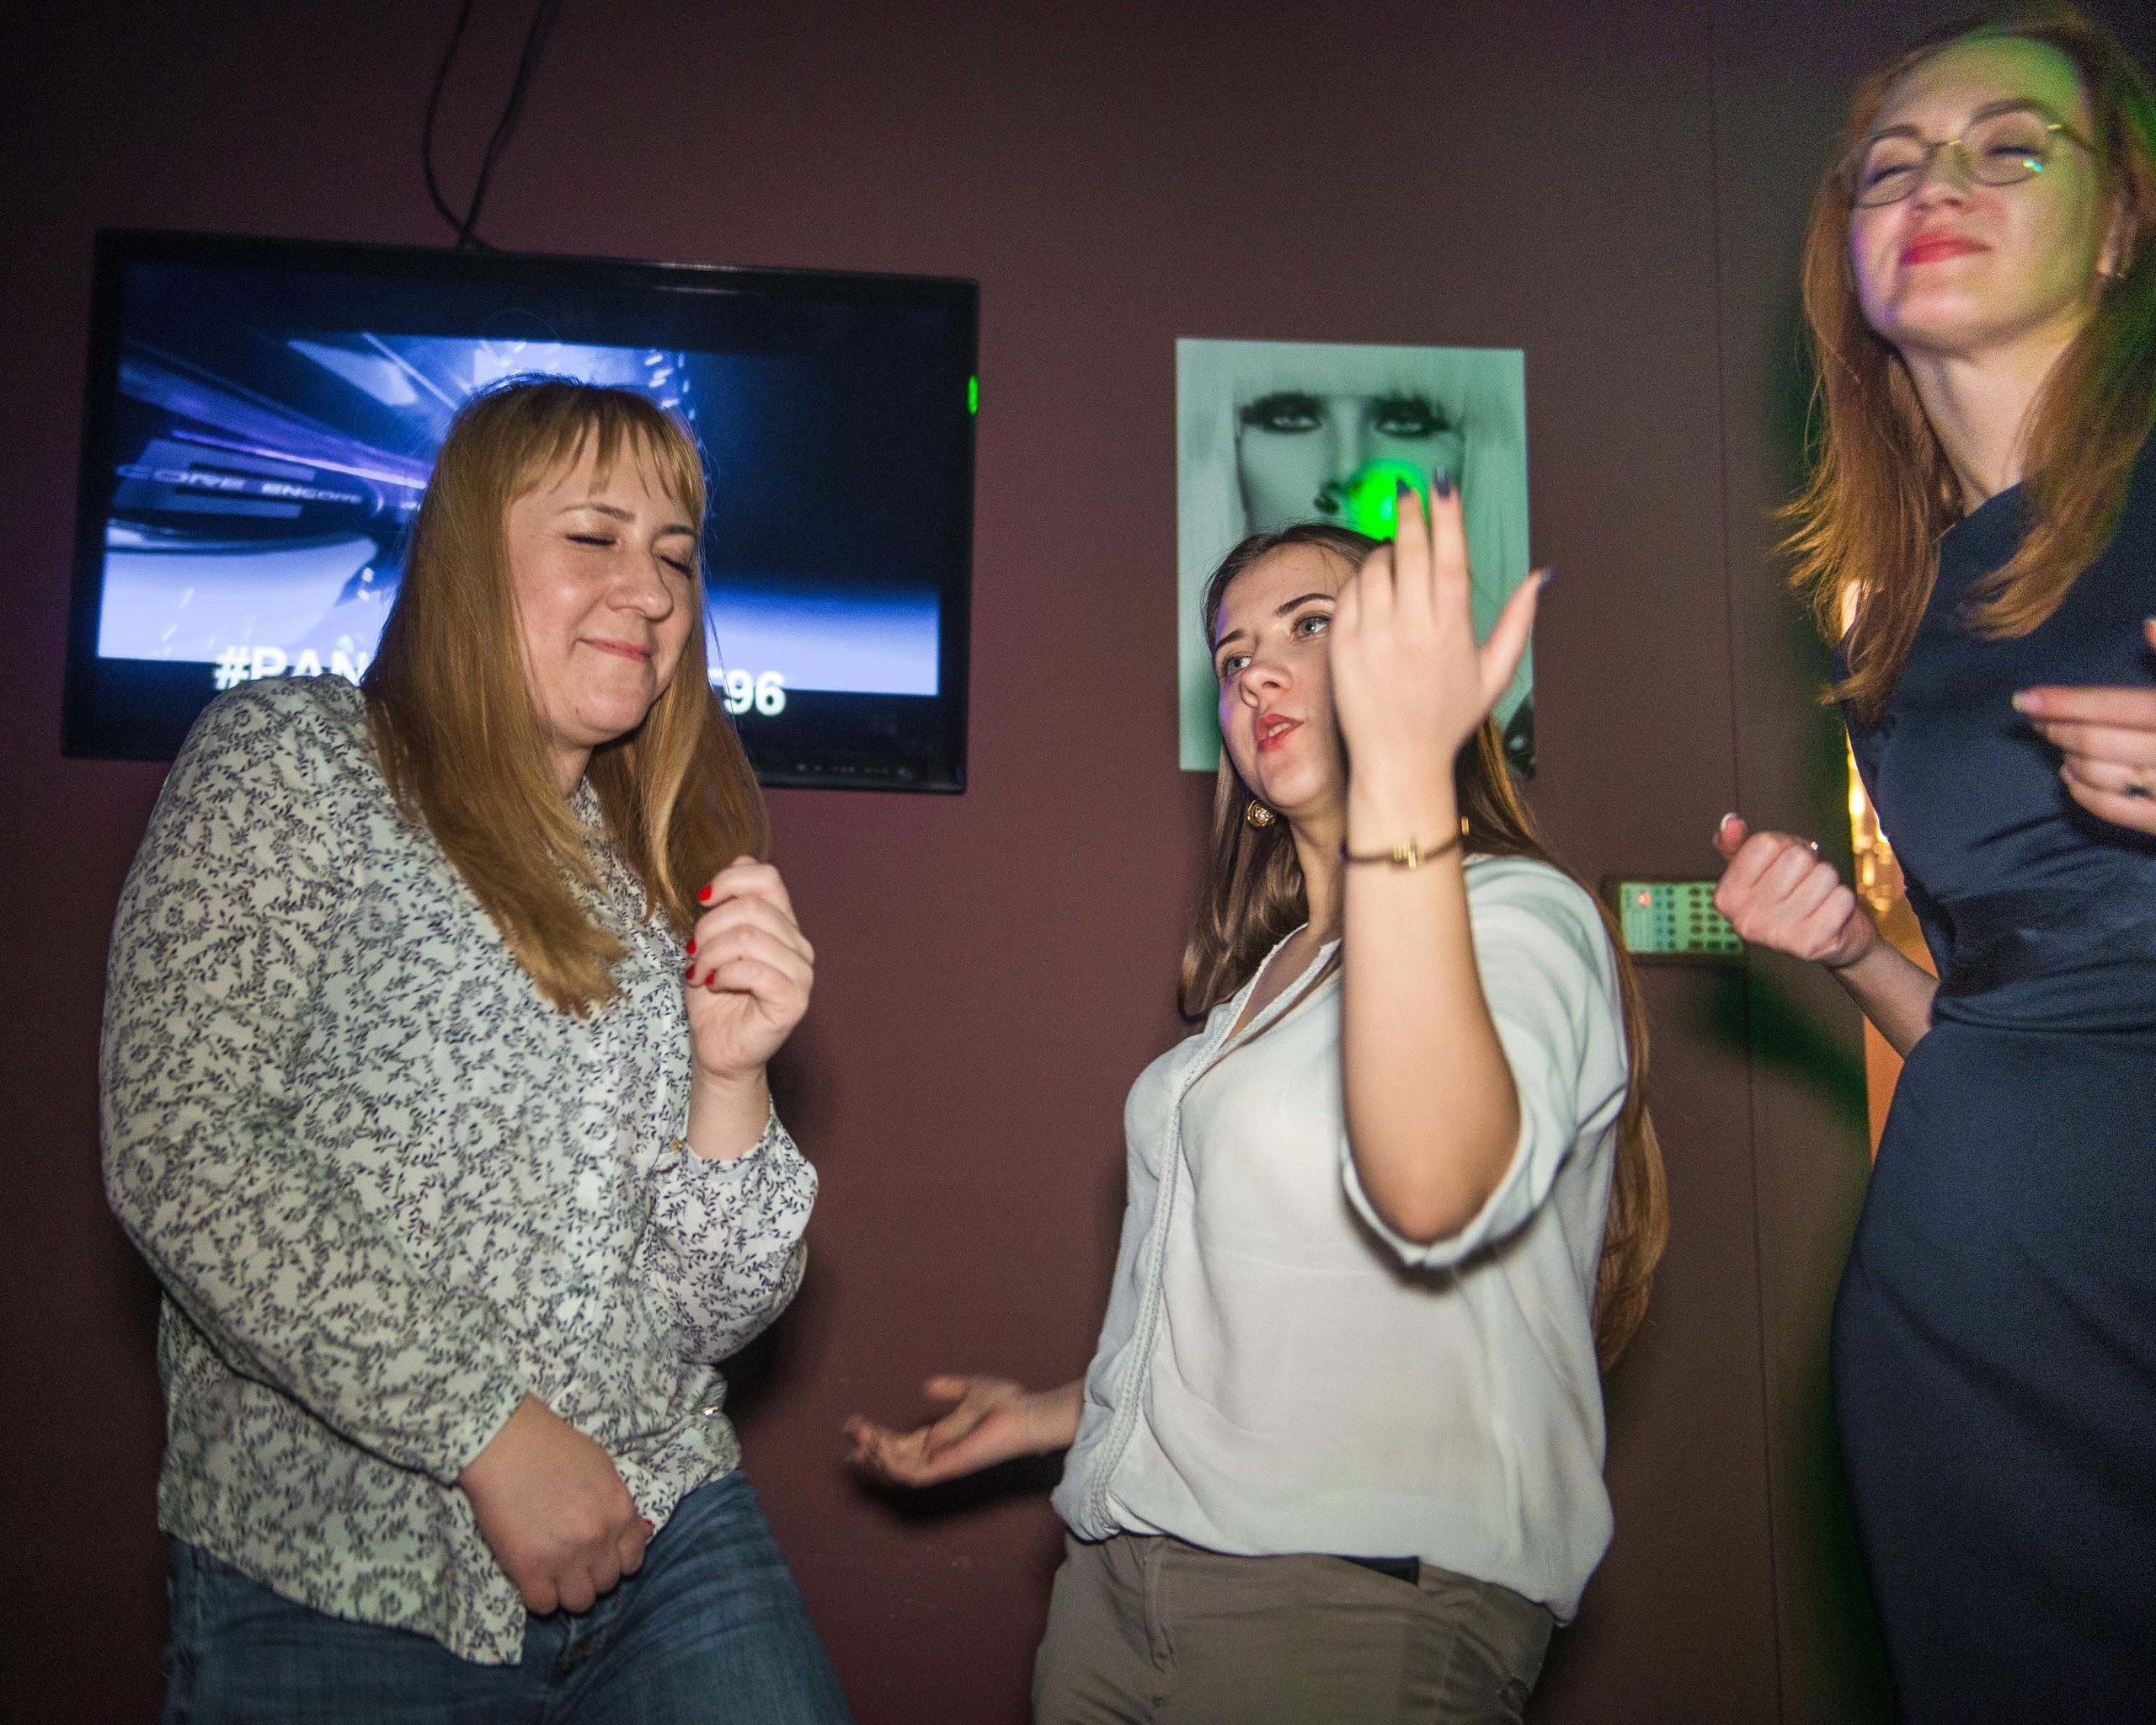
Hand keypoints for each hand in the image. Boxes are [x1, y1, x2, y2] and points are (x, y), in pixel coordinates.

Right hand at [458, 1395, 645, 1615]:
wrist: (507, 1445)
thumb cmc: (555, 1448)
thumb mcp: (603, 1469)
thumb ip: (620, 1505)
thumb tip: (638, 1532)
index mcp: (620, 1512)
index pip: (633, 1560)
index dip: (615, 1559)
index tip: (599, 1554)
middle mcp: (599, 1539)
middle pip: (606, 1583)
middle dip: (591, 1573)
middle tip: (571, 1558)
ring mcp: (566, 1558)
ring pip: (579, 1602)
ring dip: (567, 1590)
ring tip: (552, 1571)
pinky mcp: (530, 1570)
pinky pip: (543, 1605)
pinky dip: (539, 1595)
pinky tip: (532, 1576)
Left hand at [684, 858, 814, 1086]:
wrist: (717, 1049)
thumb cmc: (714, 999)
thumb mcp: (711, 941)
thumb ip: (727, 903)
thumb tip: (742, 856)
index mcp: (782, 925)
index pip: (767, 878)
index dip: (730, 880)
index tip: (701, 899)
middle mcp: (798, 945)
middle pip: (753, 908)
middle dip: (710, 927)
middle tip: (693, 952)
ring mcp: (801, 973)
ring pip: (750, 938)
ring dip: (712, 954)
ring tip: (700, 973)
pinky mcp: (794, 1000)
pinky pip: (756, 971)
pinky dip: (725, 975)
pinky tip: (715, 985)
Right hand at [843, 1376, 1062, 1487]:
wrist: (1026, 1412)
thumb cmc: (1007, 1403)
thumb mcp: (970, 1389)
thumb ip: (948, 1388)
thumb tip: (926, 1385)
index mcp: (941, 1437)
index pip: (901, 1444)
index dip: (876, 1439)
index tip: (854, 1428)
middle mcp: (939, 1453)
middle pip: (894, 1456)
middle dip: (869, 1445)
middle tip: (849, 1427)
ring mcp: (942, 1463)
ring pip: (898, 1468)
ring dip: (876, 1453)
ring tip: (862, 1432)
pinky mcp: (948, 1468)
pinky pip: (913, 1474)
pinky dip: (893, 1462)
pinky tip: (879, 1443)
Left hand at [1329, 480, 1542, 817]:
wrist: (1399, 760)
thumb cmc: (1449, 718)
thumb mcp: (1494, 673)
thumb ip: (1518, 621)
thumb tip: (1542, 575)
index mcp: (1452, 630)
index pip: (1451, 558)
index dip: (1448, 518)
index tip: (1443, 486)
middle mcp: (1412, 628)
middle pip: (1411, 552)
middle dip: (1411, 515)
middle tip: (1410, 491)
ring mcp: (1373, 636)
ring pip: (1376, 568)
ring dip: (1386, 552)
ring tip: (1395, 558)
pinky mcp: (1343, 646)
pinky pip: (1350, 593)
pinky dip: (1361, 581)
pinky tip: (1373, 587)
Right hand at [1712, 815, 1876, 967]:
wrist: (1826, 941)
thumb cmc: (1789, 896)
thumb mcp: (1757, 871)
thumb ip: (1738, 844)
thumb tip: (1730, 821)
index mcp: (1727, 897)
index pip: (1766, 843)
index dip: (1784, 844)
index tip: (1784, 864)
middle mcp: (1746, 919)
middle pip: (1797, 857)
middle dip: (1809, 863)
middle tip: (1804, 883)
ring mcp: (1777, 935)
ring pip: (1824, 875)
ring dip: (1828, 882)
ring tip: (1818, 899)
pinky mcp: (1812, 944)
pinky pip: (1842, 897)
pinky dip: (1843, 901)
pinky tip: (1830, 914)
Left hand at [2015, 623, 2155, 836]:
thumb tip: (2147, 624)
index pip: (2113, 706)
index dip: (2064, 702)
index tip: (2024, 698)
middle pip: (2096, 741)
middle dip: (2058, 728)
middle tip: (2038, 717)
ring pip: (2099, 774)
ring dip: (2068, 756)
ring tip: (2058, 741)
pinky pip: (2115, 811)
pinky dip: (2083, 794)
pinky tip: (2070, 777)